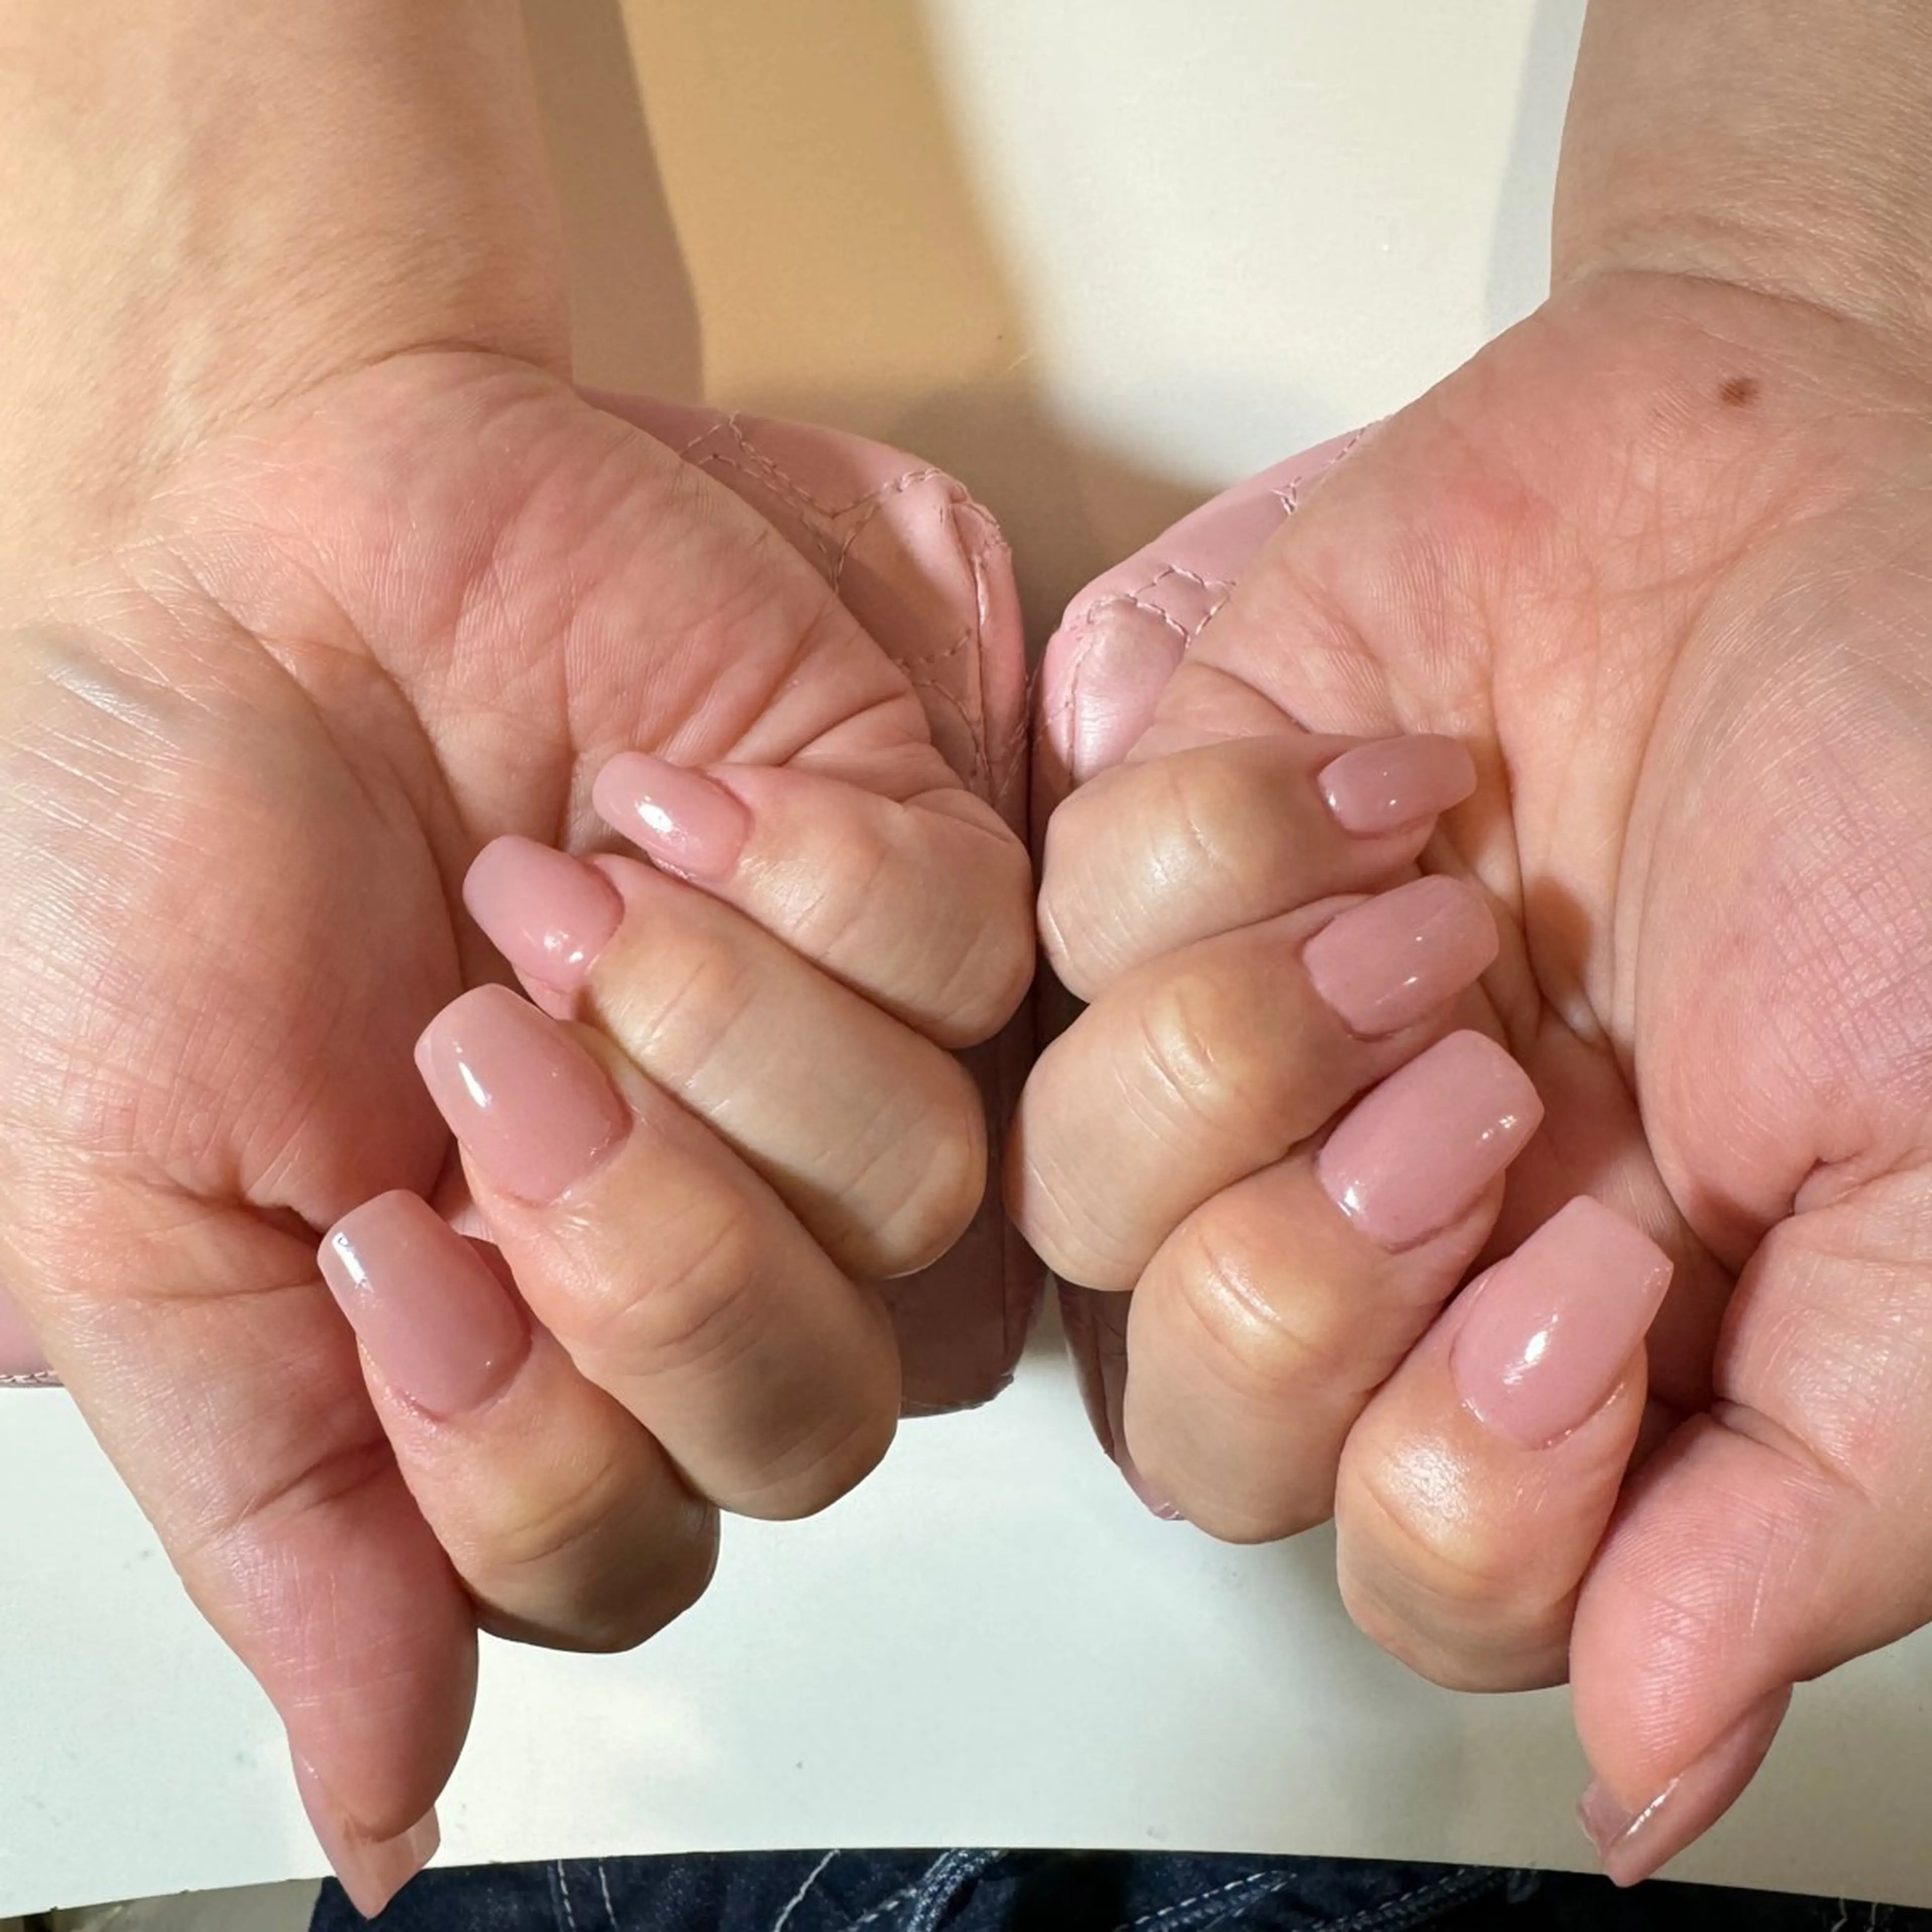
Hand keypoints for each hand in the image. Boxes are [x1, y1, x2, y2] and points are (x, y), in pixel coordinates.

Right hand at [0, 6, 1029, 1911]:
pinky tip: (649, 795)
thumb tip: (378, 1818)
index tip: (384, 1237)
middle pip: (820, 1413)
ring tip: (546, 889)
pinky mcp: (912, 877)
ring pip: (922, 1198)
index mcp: (524, 1338)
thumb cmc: (163, 866)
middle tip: (480, 1055)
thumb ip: (279, 1515)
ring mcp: (839, 1060)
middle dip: (646, 1247)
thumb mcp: (134, 1218)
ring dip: (705, 1038)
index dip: (521, 1435)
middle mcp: (714, 1228)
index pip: (631, 1544)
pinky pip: (964, 963)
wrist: (253, 570)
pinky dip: (787, 875)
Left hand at [1017, 264, 1931, 1879]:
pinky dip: (1235, 844)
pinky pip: (1065, 933)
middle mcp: (1385, 1225)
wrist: (1830, 490)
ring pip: (1078, 1191)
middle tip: (1496, 1093)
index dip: (1469, 1467)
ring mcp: (1251, 1048)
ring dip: (1261, 1050)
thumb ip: (1809, 1512)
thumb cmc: (1926, 823)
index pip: (1406, 1567)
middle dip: (1320, 1264)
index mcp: (1573, 1343)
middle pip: (1189, 1420)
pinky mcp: (1167, 861)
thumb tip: (1656, 1785)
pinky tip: (1399, 780)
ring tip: (1447, 920)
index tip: (1617, 1270)